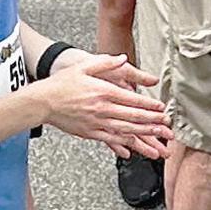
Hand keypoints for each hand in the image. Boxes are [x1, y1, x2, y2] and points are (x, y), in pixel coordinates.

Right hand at [30, 49, 169, 156]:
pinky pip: (110, 140)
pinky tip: (132, 150)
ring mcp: (96, 123)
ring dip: (143, 138)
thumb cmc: (63, 82)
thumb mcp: (85, 66)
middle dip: (152, 124)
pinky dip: (122, 146)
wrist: (43, 101)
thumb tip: (123, 59)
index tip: (162, 109)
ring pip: (124, 131)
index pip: (132, 100)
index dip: (149, 106)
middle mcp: (102, 109)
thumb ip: (106, 62)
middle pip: (132, 118)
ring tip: (157, 143)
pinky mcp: (90, 132)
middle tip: (167, 129)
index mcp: (103, 91)